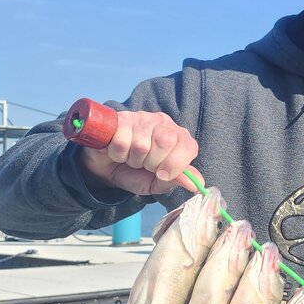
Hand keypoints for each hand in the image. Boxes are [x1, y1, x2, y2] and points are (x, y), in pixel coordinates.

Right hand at [76, 110, 201, 195]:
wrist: (106, 168)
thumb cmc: (137, 174)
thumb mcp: (158, 182)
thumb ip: (177, 180)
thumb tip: (196, 185)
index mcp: (180, 138)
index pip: (188, 147)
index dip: (175, 165)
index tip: (162, 175)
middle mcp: (164, 123)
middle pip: (164, 142)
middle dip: (151, 163)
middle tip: (143, 165)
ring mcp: (142, 118)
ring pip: (141, 144)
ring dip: (132, 159)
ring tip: (130, 158)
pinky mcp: (120, 119)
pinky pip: (121, 141)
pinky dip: (118, 154)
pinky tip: (118, 151)